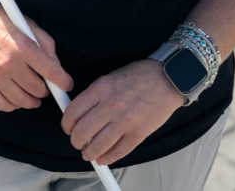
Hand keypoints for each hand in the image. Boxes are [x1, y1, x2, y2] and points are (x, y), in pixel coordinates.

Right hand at [0, 7, 72, 111]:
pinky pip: (0, 104)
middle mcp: (9, 63)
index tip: (66, 85)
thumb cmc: (0, 20)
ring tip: (34, 98)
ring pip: (20, 100)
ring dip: (32, 101)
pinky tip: (16, 101)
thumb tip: (56, 65)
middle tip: (45, 87)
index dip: (62, 81)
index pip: (50, 71)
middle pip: (36, 88)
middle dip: (45, 90)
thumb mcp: (27, 24)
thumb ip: (45, 44)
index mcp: (23, 46)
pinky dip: (12, 106)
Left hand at [61, 59, 184, 164]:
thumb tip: (79, 115)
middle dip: (76, 141)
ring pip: (97, 146)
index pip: (73, 113)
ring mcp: (126, 121)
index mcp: (101, 88)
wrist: (168, 78)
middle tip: (77, 142)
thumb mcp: (110, 78)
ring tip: (89, 152)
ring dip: (89, 153)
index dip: (66, 125)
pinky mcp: (139, 133)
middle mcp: (111, 105)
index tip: (68, 128)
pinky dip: (107, 158)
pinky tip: (103, 158)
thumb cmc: (139, 76)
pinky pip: (118, 152)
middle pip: (82, 132)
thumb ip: (94, 96)